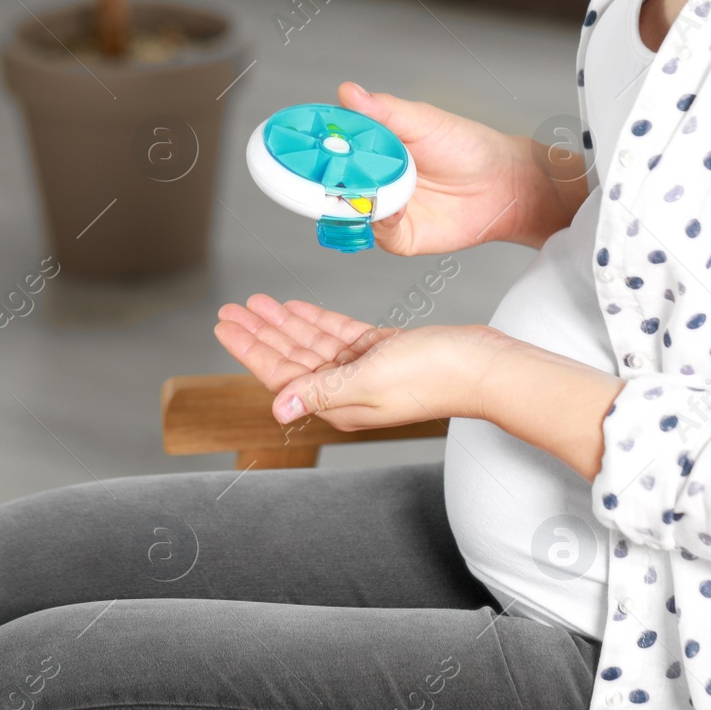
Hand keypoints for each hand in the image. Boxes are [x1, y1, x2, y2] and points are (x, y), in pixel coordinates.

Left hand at [215, 294, 626, 478]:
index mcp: (339, 402)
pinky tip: (300, 309)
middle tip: (231, 309)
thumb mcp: (369, 379)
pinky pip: (340, 336)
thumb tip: (277, 407)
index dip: (250, 348)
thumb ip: (322, 390)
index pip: (281, 373)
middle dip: (259, 332)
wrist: (485, 366)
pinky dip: (319, 321)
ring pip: (314, 344)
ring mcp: (366, 371)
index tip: (225, 325)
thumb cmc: (436, 375)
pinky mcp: (384, 353)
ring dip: (285, 322)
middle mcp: (347, 390)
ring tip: (258, 302)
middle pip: (292, 357)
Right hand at [336, 82, 588, 253]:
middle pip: (336, 185)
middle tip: (324, 172)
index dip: (318, 148)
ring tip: (362, 188)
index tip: (304, 144)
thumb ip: (382, 110)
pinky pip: (380, 234)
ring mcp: (387, 209)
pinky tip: (394, 207)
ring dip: (354, 202)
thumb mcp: (422, 120)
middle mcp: (375, 181)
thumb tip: (349, 92)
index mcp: (374, 149)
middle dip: (326, 181)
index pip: (334, 150)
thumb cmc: (468, 147)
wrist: (505, 183)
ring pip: (354, 213)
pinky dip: (382, 221)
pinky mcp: (402, 236)